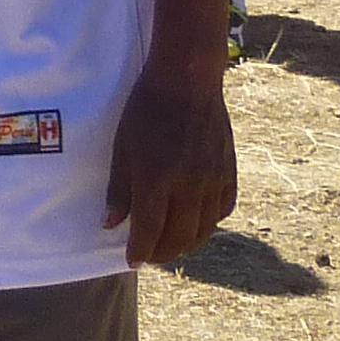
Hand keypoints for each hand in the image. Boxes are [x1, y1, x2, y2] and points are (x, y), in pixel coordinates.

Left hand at [105, 68, 235, 263]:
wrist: (187, 80)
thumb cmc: (146, 110)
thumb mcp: (122, 147)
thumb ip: (118, 190)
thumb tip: (110, 225)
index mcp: (156, 180)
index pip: (149, 232)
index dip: (140, 252)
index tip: (132, 260)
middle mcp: (188, 186)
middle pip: (179, 238)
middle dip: (162, 254)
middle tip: (150, 256)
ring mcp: (213, 180)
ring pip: (204, 229)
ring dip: (187, 244)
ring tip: (172, 245)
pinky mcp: (229, 171)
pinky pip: (223, 209)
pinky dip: (209, 223)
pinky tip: (197, 222)